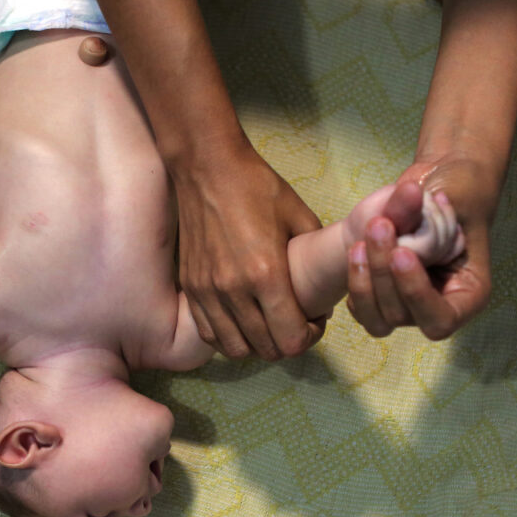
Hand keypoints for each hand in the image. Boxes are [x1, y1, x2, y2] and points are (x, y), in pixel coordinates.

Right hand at [173, 142, 324, 358]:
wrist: (207, 167)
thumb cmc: (257, 187)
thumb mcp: (300, 216)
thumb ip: (315, 256)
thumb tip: (326, 285)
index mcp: (266, 273)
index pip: (290, 338)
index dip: (309, 338)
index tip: (315, 321)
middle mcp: (233, 289)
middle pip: (265, 348)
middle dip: (288, 343)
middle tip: (296, 323)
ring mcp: (207, 291)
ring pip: (235, 348)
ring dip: (257, 345)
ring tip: (268, 325)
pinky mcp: (190, 286)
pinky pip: (208, 333)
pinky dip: (228, 337)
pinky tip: (242, 321)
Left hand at [346, 155, 500, 338]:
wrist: (432, 188)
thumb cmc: (458, 193)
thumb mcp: (454, 193)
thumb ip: (428, 203)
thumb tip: (409, 191)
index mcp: (467, 293)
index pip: (442, 318)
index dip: (416, 293)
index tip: (402, 252)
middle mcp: (437, 306)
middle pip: (403, 316)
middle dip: (384, 274)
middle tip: (378, 226)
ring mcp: (408, 305)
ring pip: (378, 319)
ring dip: (364, 282)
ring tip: (361, 240)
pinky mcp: (383, 296)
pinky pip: (362, 308)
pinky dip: (356, 282)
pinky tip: (356, 250)